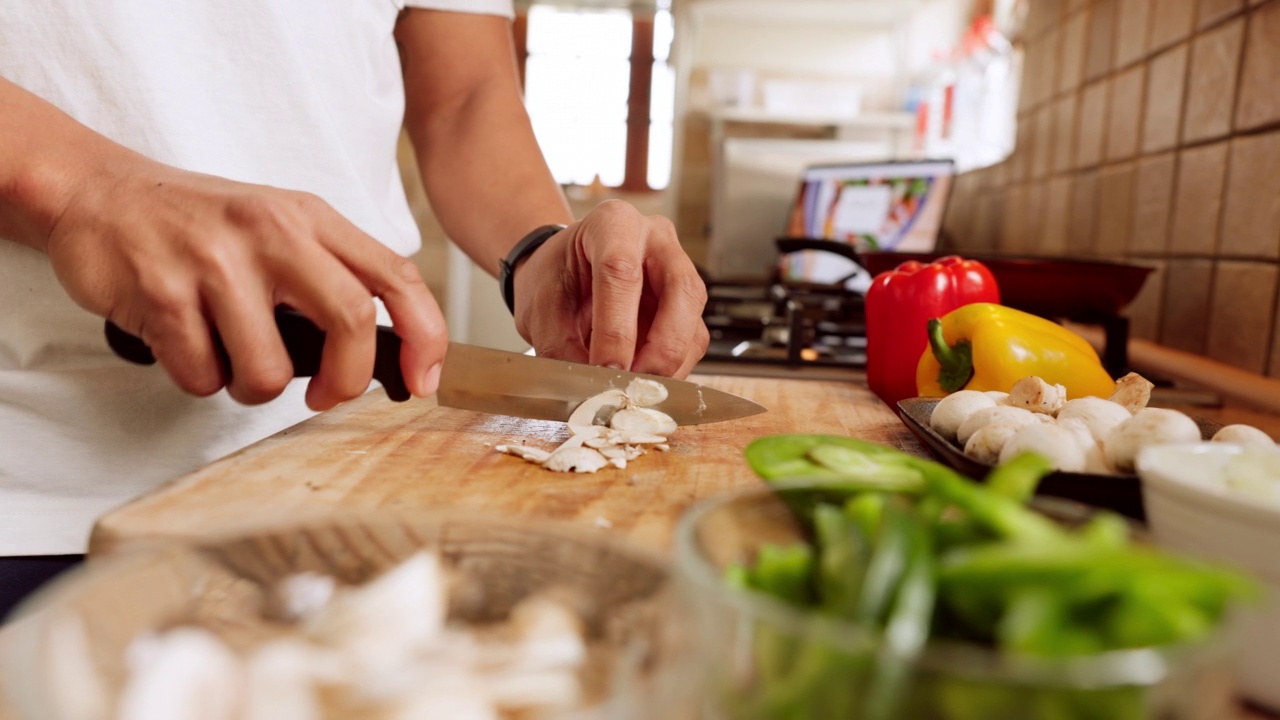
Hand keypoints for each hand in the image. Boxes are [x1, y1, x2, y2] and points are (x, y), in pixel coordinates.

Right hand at [45, 156, 447, 409]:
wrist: (95, 191)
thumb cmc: (198, 224)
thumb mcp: (279, 227)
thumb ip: (331, 276)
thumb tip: (385, 353)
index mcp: (310, 219)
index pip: (396, 276)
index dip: (425, 335)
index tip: (422, 379)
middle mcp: (271, 232)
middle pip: (349, 320)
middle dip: (347, 380)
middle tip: (326, 395)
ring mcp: (215, 261)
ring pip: (267, 370)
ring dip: (252, 387)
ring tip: (231, 354)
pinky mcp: (162, 293)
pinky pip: (202, 376)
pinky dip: (198, 377)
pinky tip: (185, 342)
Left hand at [511, 200, 709, 378]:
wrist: (563, 271)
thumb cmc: (554, 277)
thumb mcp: (540, 307)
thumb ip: (560, 346)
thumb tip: (588, 390)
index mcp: (613, 224)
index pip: (621, 271)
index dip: (616, 329)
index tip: (604, 369)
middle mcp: (656, 240)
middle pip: (681, 292)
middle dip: (659, 350)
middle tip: (632, 386)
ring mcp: (679, 271)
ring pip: (694, 324)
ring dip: (667, 367)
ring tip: (633, 391)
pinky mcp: (688, 307)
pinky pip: (693, 344)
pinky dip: (671, 372)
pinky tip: (644, 383)